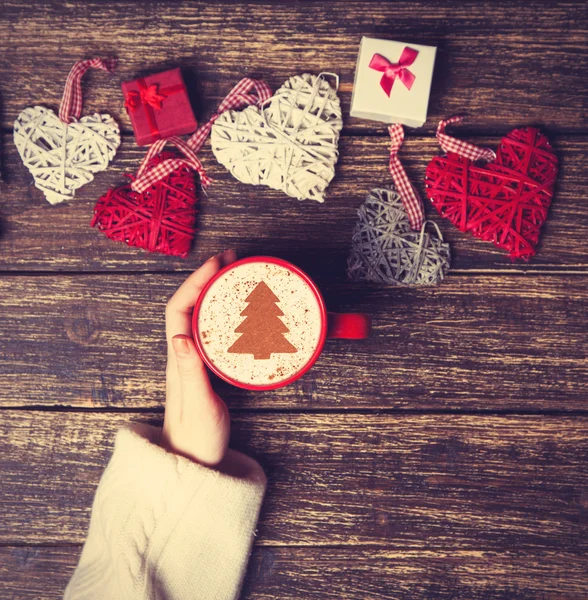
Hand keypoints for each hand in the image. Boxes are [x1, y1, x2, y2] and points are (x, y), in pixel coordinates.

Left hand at [161, 250, 236, 465]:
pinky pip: (214, 330)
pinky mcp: (208, 368)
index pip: (179, 309)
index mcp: (179, 358)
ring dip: (216, 291)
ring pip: (202, 315)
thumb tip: (181, 336)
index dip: (195, 282)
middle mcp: (183, 354)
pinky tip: (241, 311)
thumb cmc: (195, 438)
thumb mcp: (197, 405)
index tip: (216, 264)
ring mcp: (195, 361)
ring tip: (236, 275)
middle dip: (207, 277)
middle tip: (232, 260)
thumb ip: (190, 373)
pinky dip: (226, 312)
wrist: (193, 462)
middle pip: (190, 304)